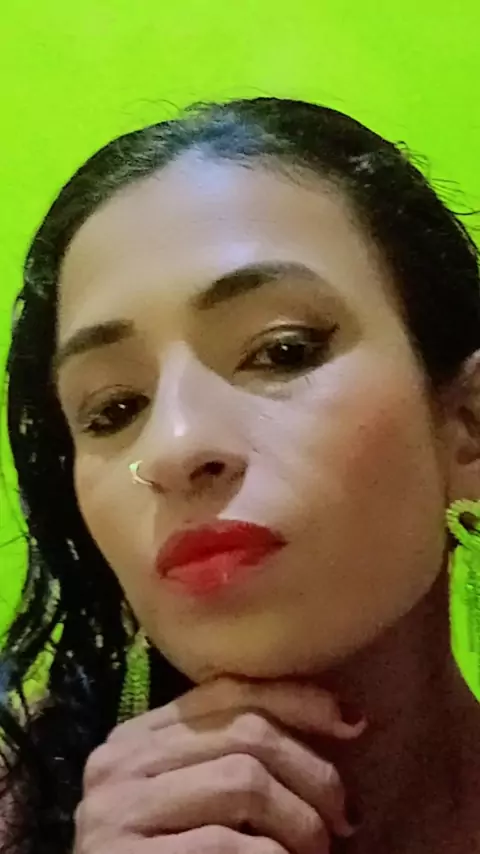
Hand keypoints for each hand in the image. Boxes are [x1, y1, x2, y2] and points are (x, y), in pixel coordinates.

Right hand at [74, 676, 365, 853]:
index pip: (227, 691)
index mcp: (136, 737)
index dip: (298, 700)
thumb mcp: (194, 800)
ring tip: (318, 852)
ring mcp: (116, 811)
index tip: (355, 723)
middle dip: (313, 773)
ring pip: (243, 781)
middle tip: (345, 819)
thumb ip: (232, 757)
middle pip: (244, 734)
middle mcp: (119, 762)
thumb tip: (344, 721)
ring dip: (300, 821)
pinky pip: (227, 845)